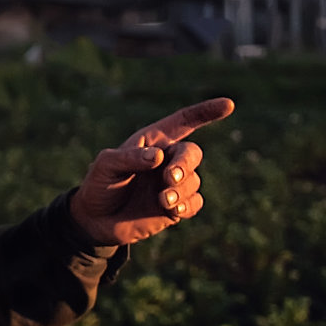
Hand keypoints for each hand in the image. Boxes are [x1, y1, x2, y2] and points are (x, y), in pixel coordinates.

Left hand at [69, 98, 234, 245]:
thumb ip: (129, 158)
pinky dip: (188, 205)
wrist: (96, 220)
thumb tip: (159, 156)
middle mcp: (166, 159)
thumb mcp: (106, 166)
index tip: (228, 105)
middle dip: (184, 165)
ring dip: (181, 190)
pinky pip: (195, 202)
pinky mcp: (175, 207)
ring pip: (194, 180)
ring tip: (162, 200)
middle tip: (169, 178)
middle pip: (192, 153)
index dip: (205, 112)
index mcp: (152, 141)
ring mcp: (172, 183)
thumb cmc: (100, 185)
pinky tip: (174, 210)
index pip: (183, 121)